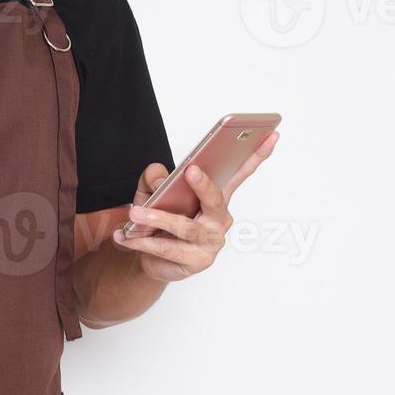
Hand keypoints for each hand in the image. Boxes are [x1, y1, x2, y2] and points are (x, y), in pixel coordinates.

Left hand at [111, 130, 279, 281]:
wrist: (151, 258)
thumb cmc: (159, 221)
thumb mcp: (152, 193)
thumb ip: (154, 179)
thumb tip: (160, 177)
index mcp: (216, 197)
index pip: (240, 173)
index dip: (257, 154)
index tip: (271, 133)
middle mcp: (219, 218)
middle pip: (216, 199)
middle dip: (204, 184)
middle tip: (190, 171)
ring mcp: (211, 241)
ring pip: (186, 227)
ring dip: (157, 219)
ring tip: (134, 213)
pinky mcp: (197, 261)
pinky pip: (168, 249)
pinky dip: (142, 242)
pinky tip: (123, 235)